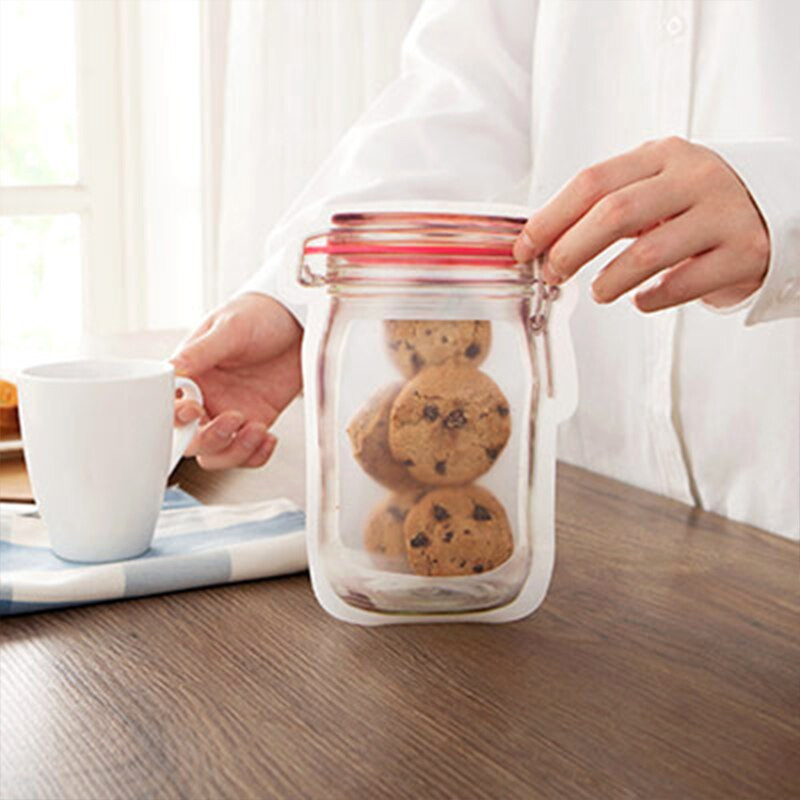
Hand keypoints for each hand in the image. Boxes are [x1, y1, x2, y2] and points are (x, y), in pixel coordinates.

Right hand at [170, 293, 302, 469]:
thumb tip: (172, 369)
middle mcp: (206, 398)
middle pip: (191, 440)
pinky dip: (256, 455)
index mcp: (190, 375)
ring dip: (236, 451)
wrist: (300, 320)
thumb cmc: (260, 314)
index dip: (175, 418)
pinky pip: (248, 453)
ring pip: (218, 453)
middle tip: (234, 419)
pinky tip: (268, 438)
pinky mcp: (256, 420)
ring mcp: (231, 412)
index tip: (194, 411)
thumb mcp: (231, 327)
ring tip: (257, 430)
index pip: (169, 407)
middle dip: (210, 439)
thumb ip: (201, 351)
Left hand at [513, 137, 769, 311]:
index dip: (550, 219)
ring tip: (600, 292)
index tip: (524, 248)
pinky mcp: (743, 253)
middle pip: (614, 213)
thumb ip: (607, 204)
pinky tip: (641, 300)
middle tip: (554, 274)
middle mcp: (694, 178)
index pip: (592, 182)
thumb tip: (541, 239)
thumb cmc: (696, 205)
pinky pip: (682, 284)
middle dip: (571, 250)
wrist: (778, 208)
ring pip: (647, 253)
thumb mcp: (656, 187)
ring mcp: (723, 214)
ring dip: (609, 280)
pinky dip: (650, 299)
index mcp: (662, 156)